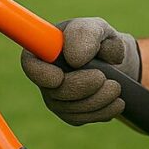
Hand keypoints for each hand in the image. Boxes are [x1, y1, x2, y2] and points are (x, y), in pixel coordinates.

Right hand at [20, 17, 140, 124]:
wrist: (118, 63)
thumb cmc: (103, 41)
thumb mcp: (99, 29)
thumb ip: (85, 34)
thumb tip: (75, 59)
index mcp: (46, 49)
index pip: (30, 64)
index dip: (41, 74)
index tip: (60, 77)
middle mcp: (46, 76)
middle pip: (54, 93)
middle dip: (81, 87)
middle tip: (104, 78)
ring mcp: (56, 97)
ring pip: (70, 109)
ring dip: (98, 100)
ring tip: (116, 87)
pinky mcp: (71, 114)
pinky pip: (82, 119)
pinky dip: (103, 111)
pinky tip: (117, 102)